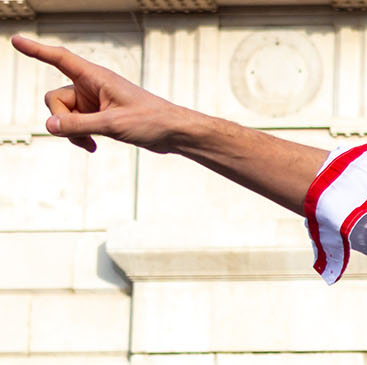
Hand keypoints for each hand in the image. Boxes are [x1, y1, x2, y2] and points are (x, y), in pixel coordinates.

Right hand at [10, 34, 191, 153]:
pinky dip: (79, 135)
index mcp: (96, 77)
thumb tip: (50, 125)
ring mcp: (94, 101)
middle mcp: (92, 86)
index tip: (16, 41)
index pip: (59, 59)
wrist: (174, 133)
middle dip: (62, 118)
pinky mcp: (99, 115)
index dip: (36, 50)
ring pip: (64, 114)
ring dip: (72, 130)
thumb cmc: (152, 121)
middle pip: (55, 98)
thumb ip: (78, 125)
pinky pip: (75, 123)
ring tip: (91, 143)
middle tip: (82, 133)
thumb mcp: (112, 125)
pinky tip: (92, 146)